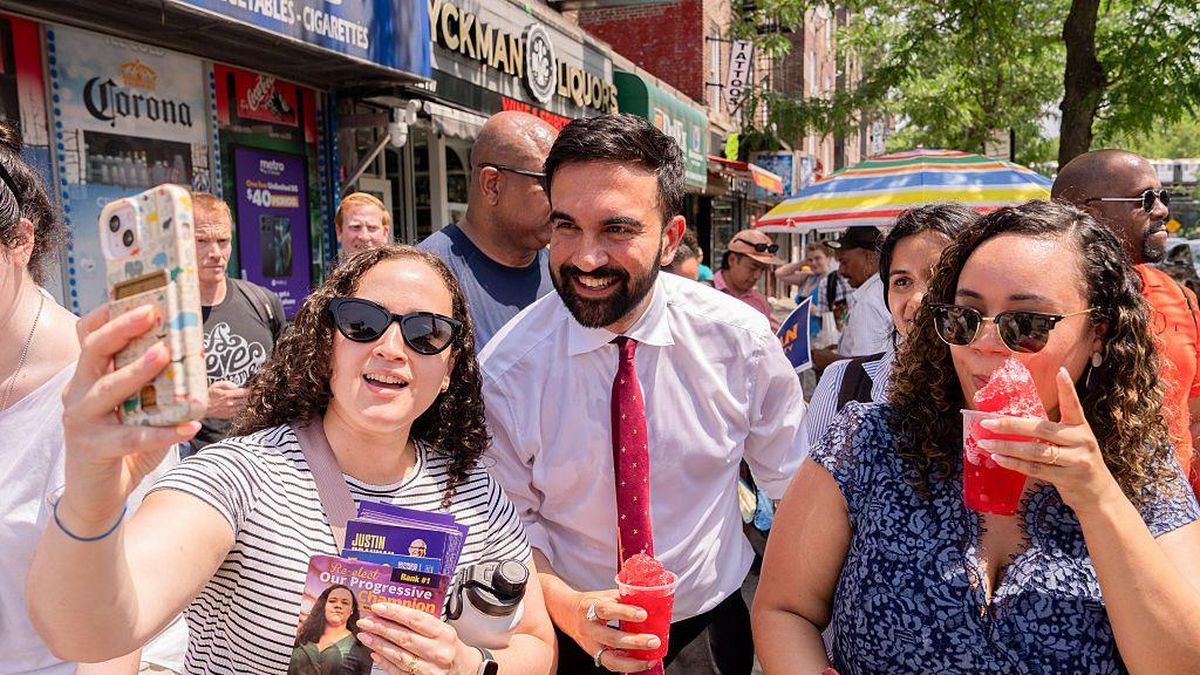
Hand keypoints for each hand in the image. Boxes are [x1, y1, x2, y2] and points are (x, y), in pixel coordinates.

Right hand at [60, 305, 199, 535]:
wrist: (97, 494)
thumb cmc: (123, 441)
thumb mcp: (139, 406)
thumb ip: (158, 383)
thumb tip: (197, 355)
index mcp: (88, 375)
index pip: (87, 335)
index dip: (107, 314)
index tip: (136, 297)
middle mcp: (78, 392)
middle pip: (93, 351)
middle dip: (122, 329)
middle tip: (152, 313)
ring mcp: (82, 420)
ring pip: (107, 389)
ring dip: (137, 370)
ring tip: (165, 355)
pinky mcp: (94, 448)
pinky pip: (132, 436)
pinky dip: (164, 432)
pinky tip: (190, 427)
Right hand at [206, 381, 247, 418]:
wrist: (201, 408)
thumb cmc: (208, 394)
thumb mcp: (216, 385)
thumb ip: (228, 384)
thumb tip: (237, 386)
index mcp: (227, 395)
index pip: (244, 392)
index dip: (249, 390)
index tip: (250, 388)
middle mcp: (230, 404)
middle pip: (245, 399)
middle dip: (247, 396)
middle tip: (245, 393)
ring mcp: (230, 411)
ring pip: (243, 406)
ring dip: (243, 402)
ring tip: (239, 398)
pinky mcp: (228, 415)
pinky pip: (238, 411)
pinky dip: (238, 407)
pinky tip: (235, 404)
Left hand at [356, 603, 477, 674]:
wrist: (466, 670)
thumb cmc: (451, 648)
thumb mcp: (443, 631)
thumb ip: (421, 624)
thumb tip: (392, 615)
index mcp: (444, 634)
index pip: (415, 619)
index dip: (394, 612)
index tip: (378, 607)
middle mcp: (438, 651)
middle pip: (404, 637)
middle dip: (381, 627)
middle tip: (366, 621)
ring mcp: (430, 669)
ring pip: (399, 655)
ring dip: (379, 644)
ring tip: (365, 635)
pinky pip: (399, 671)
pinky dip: (385, 662)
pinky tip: (375, 653)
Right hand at [568, 590, 660, 672]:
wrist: (567, 613)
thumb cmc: (590, 603)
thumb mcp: (603, 595)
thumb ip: (623, 598)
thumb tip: (649, 600)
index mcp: (590, 608)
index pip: (606, 610)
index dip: (625, 612)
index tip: (643, 614)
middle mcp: (588, 628)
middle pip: (611, 638)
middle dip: (635, 642)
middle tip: (654, 641)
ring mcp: (590, 645)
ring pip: (610, 658)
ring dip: (632, 662)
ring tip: (650, 660)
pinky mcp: (594, 655)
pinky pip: (611, 665)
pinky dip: (627, 666)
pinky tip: (642, 664)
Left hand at [977, 367, 1123, 514]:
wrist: (1097, 493)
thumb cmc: (1076, 460)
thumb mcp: (1072, 441)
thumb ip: (1051, 431)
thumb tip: (1014, 420)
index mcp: (1081, 427)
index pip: (1074, 405)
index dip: (1067, 389)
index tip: (1060, 372)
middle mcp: (1081, 441)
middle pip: (1042, 430)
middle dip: (1012, 425)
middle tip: (987, 422)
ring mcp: (1075, 461)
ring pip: (1036, 452)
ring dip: (1007, 447)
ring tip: (985, 443)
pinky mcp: (1066, 478)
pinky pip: (1035, 469)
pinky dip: (1014, 464)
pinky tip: (998, 458)